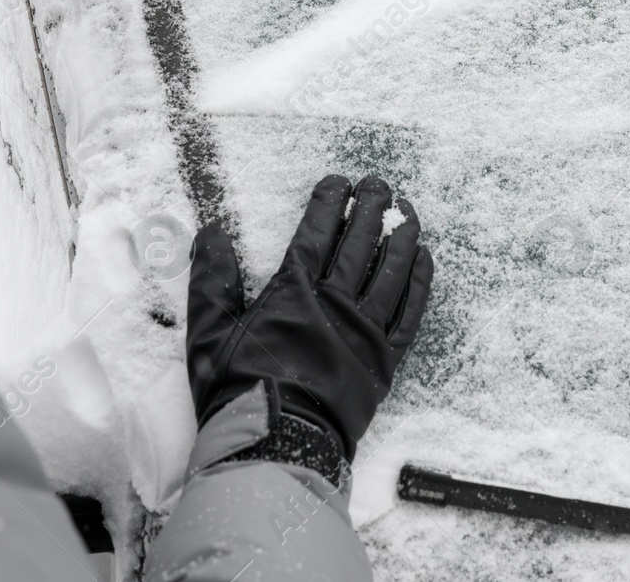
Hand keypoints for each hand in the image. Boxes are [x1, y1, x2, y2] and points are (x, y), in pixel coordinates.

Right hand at [186, 175, 433, 458]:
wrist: (276, 446)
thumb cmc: (238, 392)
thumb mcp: (208, 334)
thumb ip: (211, 281)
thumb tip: (210, 234)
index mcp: (293, 293)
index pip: (316, 233)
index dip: (329, 203)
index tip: (339, 182)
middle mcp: (334, 304)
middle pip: (360, 244)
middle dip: (371, 208)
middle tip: (379, 185)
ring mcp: (364, 331)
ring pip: (391, 272)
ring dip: (400, 237)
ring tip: (407, 212)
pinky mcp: (384, 360)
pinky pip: (410, 313)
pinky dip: (418, 282)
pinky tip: (422, 259)